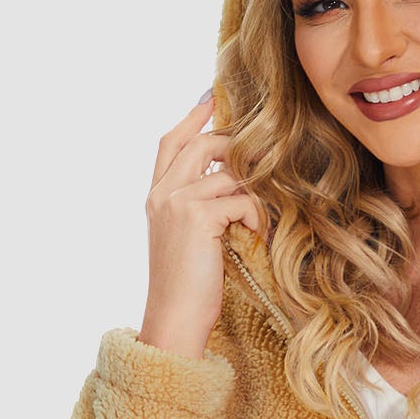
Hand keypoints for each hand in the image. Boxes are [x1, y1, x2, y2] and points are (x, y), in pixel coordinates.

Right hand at [139, 92, 269, 358]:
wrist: (174, 320)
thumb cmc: (188, 289)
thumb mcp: (188, 241)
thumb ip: (200, 209)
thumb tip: (233, 185)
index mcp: (156, 196)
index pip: (170, 142)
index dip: (192, 117)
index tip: (211, 98)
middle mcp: (162, 193)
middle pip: (201, 143)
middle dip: (236, 147)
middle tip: (263, 159)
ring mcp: (177, 202)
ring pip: (228, 172)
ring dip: (254, 192)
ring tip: (262, 217)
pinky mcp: (198, 217)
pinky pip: (241, 199)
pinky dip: (256, 216)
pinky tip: (257, 236)